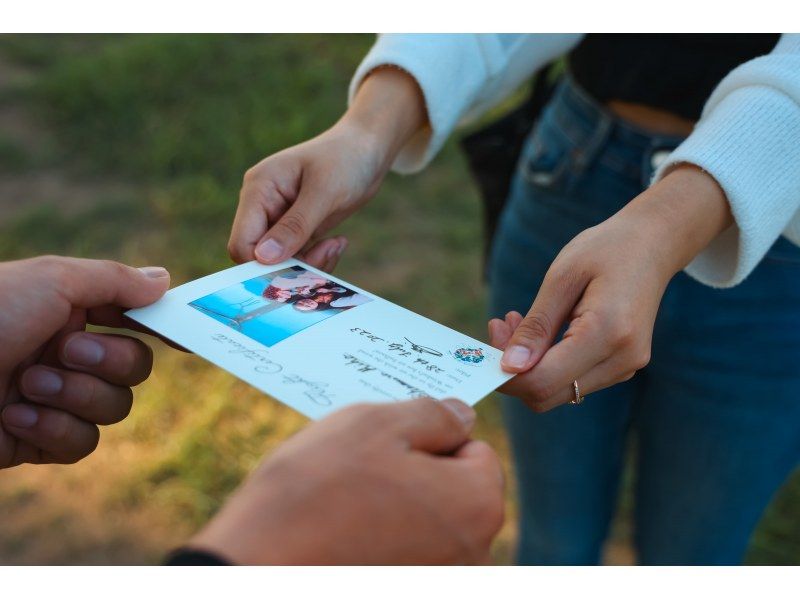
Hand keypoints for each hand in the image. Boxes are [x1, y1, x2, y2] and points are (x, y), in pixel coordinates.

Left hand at [0, 256, 169, 467]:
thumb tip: (165, 280)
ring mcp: (55, 400)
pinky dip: (52, 429)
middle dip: (107, 362)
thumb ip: (115, 281)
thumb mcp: (51, 280)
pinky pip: (82, 442)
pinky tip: (12, 417)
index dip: (161, 328)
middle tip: (64, 350)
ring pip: (115, 408)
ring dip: (74, 396)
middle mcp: (66, 354)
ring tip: (25, 386)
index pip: (132, 320)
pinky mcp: (39, 442)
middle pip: (136, 368)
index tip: (187, 337)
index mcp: (69, 312)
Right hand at [188, 398, 504, 564]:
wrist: (255, 568)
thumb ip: (433, 414)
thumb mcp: (376, 424)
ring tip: (345, 506)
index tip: (387, 448)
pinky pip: (407, 552)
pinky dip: (382, 541)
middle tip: (360, 473)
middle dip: (415, 474)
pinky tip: (343, 537)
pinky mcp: (407, 591)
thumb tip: (463, 415)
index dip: (432, 439)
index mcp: (479, 505)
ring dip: (396, 507)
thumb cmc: (317, 492)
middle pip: (455, 489)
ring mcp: (442, 580)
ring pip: (427, 521)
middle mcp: (474, 555)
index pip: (476, 450)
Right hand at [228, 67, 426, 266]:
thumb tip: (263, 257)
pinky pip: (298, 258)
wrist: (367, 149)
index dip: (262, 264)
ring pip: (280, 262)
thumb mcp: (323, 192)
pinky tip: (337, 243)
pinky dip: (317, 258)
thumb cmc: (345, 158)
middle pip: (260, 257)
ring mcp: (279, 219)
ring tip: (337, 245)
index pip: (242, 242)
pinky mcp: (297, 229)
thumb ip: (294, 226)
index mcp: (258, 189)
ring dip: (309, 263)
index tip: (297, 268)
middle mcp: (262, 206)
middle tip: (327, 253)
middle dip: (291, 265)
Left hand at [490, 165, 732, 411]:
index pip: (543, 381)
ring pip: (558, 391)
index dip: (506, 374)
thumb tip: (509, 368)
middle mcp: (622, 360)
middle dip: (513, 370)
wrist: (653, 244)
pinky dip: (547, 363)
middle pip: (547, 394)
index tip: (486, 343)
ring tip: (515, 321)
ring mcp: (625, 367)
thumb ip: (536, 326)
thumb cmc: (606, 250)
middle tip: (498, 325)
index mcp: (609, 333)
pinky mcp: (620, 367)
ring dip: (528, 365)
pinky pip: (572, 380)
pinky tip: (539, 331)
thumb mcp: (562, 277)